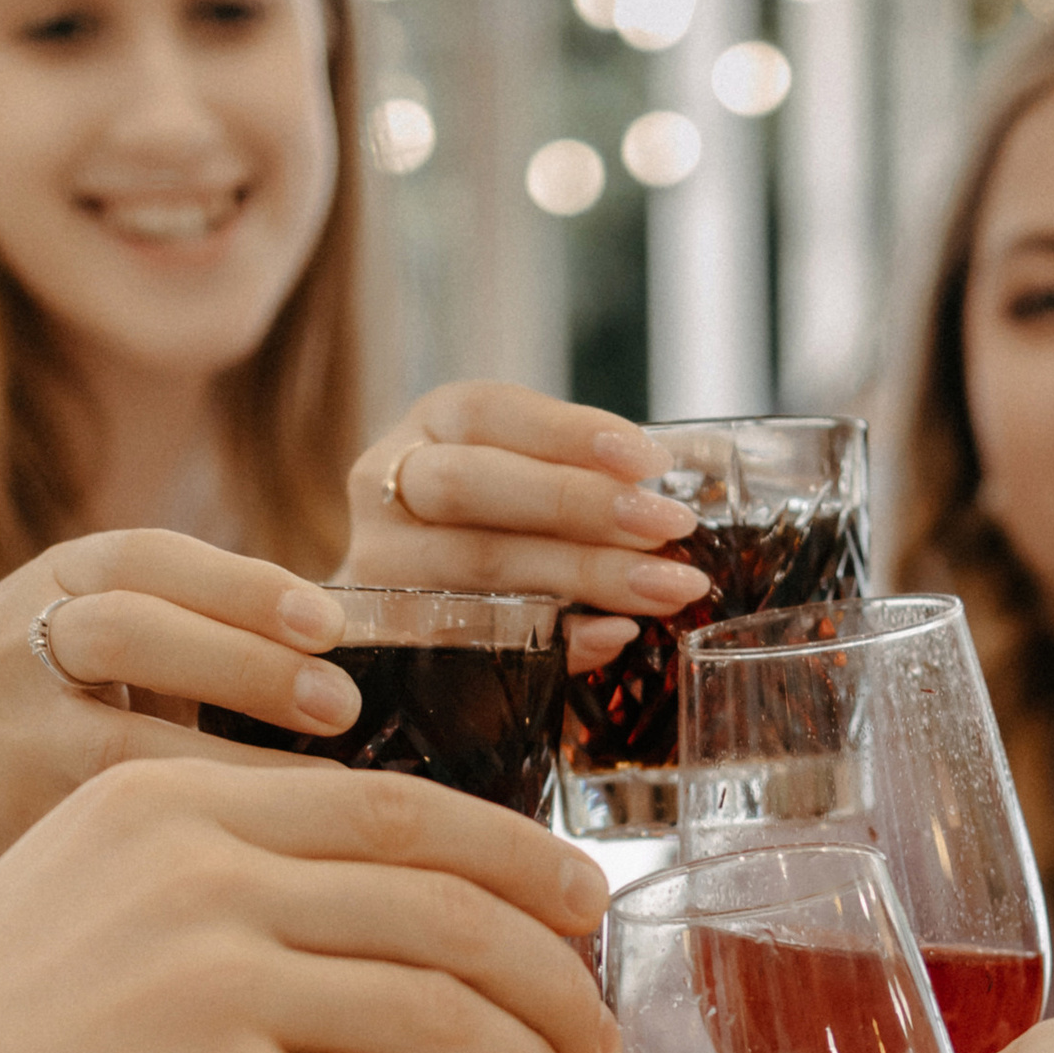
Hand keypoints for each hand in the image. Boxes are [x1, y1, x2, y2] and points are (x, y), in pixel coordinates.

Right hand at [0, 529, 364, 870]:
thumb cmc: (48, 692)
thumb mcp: (105, 629)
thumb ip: (203, 636)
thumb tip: (358, 669)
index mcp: (63, 577)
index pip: (149, 559)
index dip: (242, 586)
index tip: (331, 624)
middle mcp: (26, 638)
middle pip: (130, 629)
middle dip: (242, 661)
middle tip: (340, 703)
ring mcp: (14, 728)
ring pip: (112, 736)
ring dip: (219, 771)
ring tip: (317, 784)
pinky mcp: (14, 811)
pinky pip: (106, 819)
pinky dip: (189, 827)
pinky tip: (263, 845)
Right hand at [0, 752, 622, 1052]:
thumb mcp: (77, 895)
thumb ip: (203, 877)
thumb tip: (362, 917)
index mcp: (173, 801)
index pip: (398, 805)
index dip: (517, 860)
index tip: (581, 907)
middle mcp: (204, 871)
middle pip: (450, 900)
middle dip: (556, 970)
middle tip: (603, 1030)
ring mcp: (219, 984)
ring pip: (450, 1011)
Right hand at [346, 384, 711, 670]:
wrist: (410, 611)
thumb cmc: (493, 531)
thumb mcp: (525, 481)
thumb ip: (583, 480)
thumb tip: (674, 513)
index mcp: (429, 428)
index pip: (487, 412)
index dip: (567, 432)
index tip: (650, 461)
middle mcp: (387, 490)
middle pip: (470, 485)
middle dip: (578, 504)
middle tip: (669, 527)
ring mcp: (379, 569)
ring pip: (478, 564)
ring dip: (584, 576)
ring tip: (668, 586)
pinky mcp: (391, 641)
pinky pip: (475, 641)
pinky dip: (555, 640)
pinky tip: (612, 636)